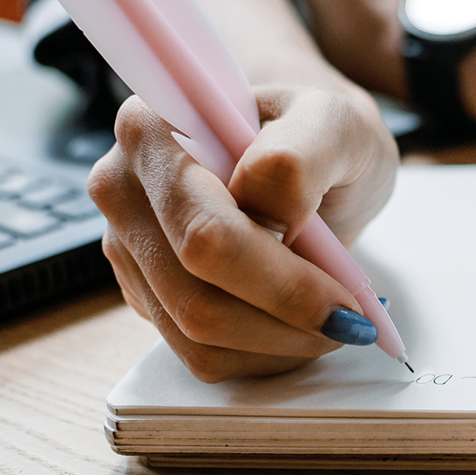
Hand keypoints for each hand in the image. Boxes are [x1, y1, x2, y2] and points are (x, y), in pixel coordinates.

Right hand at [87, 86, 398, 380]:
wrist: (306, 152)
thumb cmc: (317, 134)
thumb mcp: (334, 122)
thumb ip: (300, 156)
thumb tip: (269, 216)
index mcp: (152, 130)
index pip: (207, 235)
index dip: (280, 281)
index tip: (346, 296)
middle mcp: (123, 190)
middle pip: (197, 297)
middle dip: (286, 319)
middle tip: (352, 320)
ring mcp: (128, 247)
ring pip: (197, 336)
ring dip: (279, 343)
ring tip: (333, 318)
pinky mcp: (146, 292)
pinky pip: (200, 352)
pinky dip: (264, 352)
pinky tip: (299, 321)